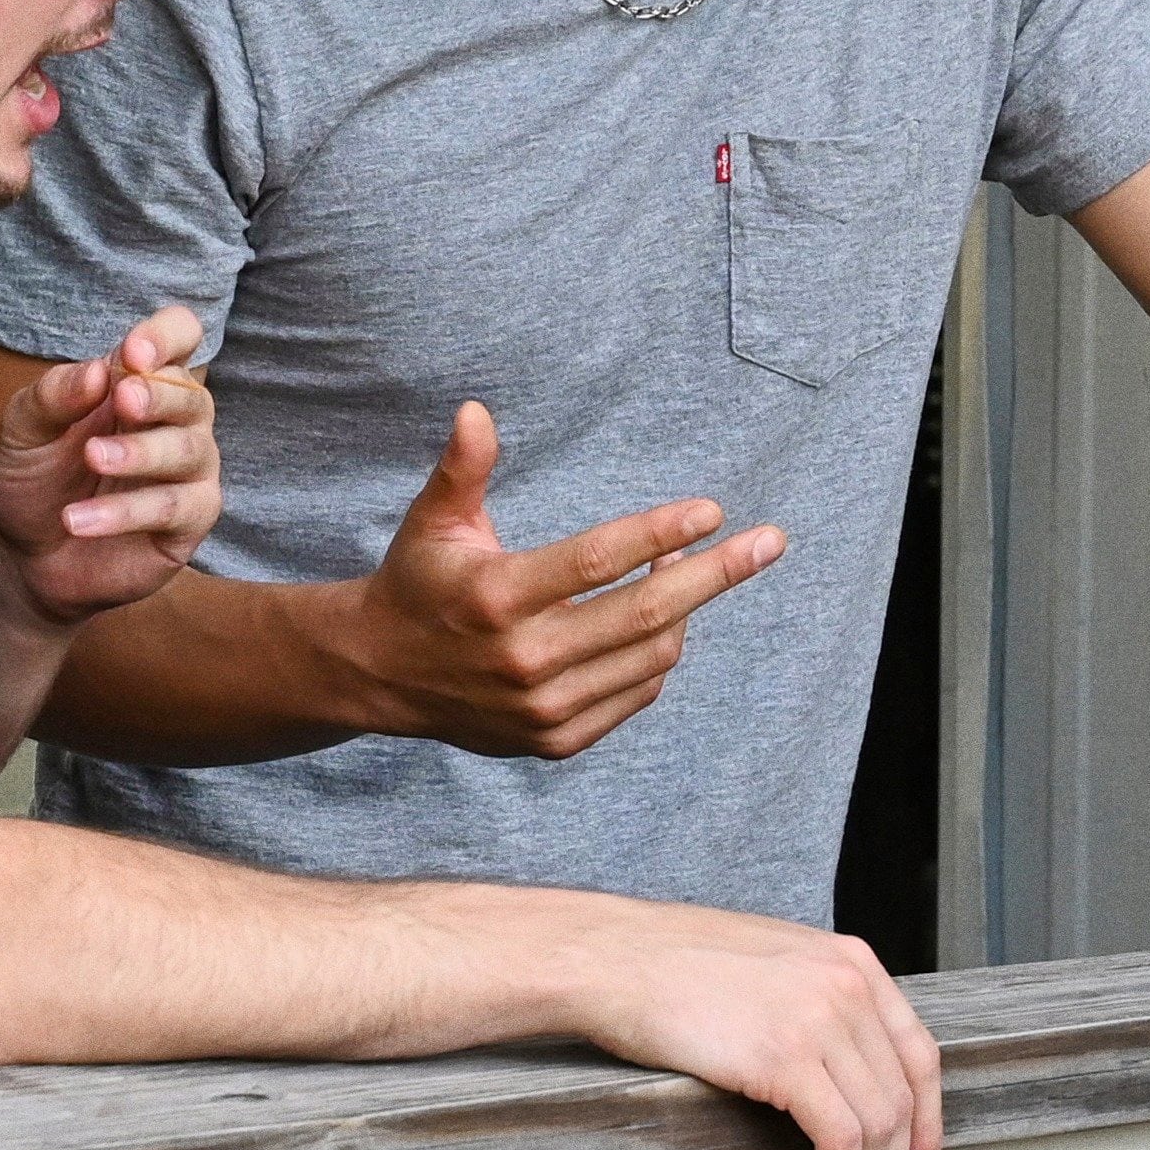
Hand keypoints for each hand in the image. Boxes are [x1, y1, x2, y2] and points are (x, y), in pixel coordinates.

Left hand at [0, 308, 219, 628]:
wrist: (23, 557)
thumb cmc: (34, 480)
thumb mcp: (23, 431)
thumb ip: (55, 395)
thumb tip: (100, 371)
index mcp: (140, 382)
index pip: (179, 336)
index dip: (167, 336)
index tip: (133, 353)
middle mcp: (175, 421)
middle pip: (192, 395)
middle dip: (158, 395)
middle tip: (121, 401)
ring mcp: (188, 471)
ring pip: (189, 450)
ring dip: (139, 453)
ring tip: (92, 458)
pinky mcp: (190, 520)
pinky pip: (174, 507)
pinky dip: (127, 511)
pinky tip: (78, 519)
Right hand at [336, 402, 782, 758]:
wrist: (380, 675)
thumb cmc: (418, 582)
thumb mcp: (433, 522)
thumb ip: (463, 469)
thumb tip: (477, 410)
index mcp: (496, 597)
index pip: (598, 563)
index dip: (660, 531)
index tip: (712, 510)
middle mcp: (523, 659)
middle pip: (646, 614)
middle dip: (718, 574)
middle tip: (770, 542)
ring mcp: (542, 708)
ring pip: (651, 656)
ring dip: (686, 608)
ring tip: (690, 566)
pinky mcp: (554, 740)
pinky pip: (636, 693)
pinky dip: (660, 655)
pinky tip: (662, 619)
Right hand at [569, 903, 941, 1149]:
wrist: (619, 957)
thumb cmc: (677, 961)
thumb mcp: (777, 961)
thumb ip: (821, 998)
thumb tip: (844, 1065)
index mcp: (851, 961)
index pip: (919, 1051)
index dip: (929, 1116)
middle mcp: (847, 986)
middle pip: (903, 1094)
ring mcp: (819, 1020)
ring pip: (878, 1122)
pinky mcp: (784, 1058)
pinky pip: (838, 1136)